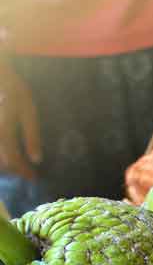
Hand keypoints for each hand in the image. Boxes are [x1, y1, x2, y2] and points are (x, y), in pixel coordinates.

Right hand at [0, 58, 40, 178]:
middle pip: (0, 162)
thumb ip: (32, 134)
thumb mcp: (26, 107)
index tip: (34, 177)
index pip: (13, 159)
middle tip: (25, 172)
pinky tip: (6, 155)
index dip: (24, 171)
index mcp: (3, 129)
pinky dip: (0, 157)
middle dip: (13, 170)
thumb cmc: (10, 87)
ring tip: (15, 165)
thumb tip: (37, 159)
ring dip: (3, 165)